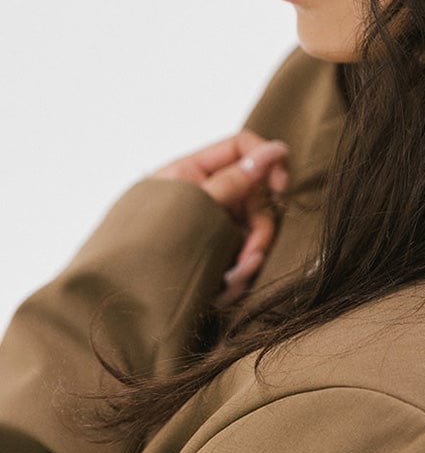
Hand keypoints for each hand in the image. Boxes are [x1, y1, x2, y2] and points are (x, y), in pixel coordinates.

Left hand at [150, 132, 290, 306]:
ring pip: (252, 228)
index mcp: (191, 172)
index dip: (266, 162)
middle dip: (260, 227)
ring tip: (232, 281)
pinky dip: (240, 272)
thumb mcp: (194, 207)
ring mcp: (208, 225)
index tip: (280, 188)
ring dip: (250, 255)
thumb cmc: (143, 249)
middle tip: (251, 256)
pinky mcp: (212, 255)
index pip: (241, 147)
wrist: (115, 304)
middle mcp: (203, 194)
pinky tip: (225, 288)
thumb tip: (276, 149)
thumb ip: (236, 179)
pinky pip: (241, 254)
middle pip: (254, 193)